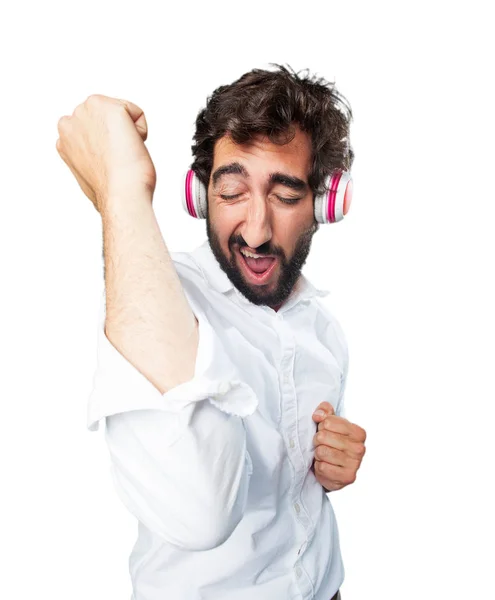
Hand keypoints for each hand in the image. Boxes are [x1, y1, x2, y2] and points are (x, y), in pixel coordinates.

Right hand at [56, 94, 156, 212]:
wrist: (120, 195)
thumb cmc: (111, 192)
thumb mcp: (90, 171)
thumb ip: (89, 153)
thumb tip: (100, 158)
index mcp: (65, 137)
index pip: (96, 127)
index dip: (108, 147)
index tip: (106, 165)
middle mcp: (70, 121)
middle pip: (108, 117)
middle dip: (116, 135)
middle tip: (115, 160)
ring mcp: (87, 111)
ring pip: (121, 112)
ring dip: (128, 132)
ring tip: (121, 154)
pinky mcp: (109, 108)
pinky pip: (137, 114)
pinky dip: (141, 131)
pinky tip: (130, 148)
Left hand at [311, 401, 365, 491]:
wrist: (334, 470)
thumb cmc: (332, 444)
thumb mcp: (329, 424)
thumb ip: (324, 411)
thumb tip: (318, 415)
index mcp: (358, 432)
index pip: (328, 422)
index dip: (321, 426)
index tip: (325, 431)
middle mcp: (359, 448)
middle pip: (323, 436)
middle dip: (318, 440)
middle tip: (323, 445)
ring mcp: (355, 464)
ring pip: (321, 452)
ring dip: (318, 454)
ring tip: (324, 456)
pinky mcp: (347, 477)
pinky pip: (322, 467)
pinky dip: (319, 467)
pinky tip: (326, 466)